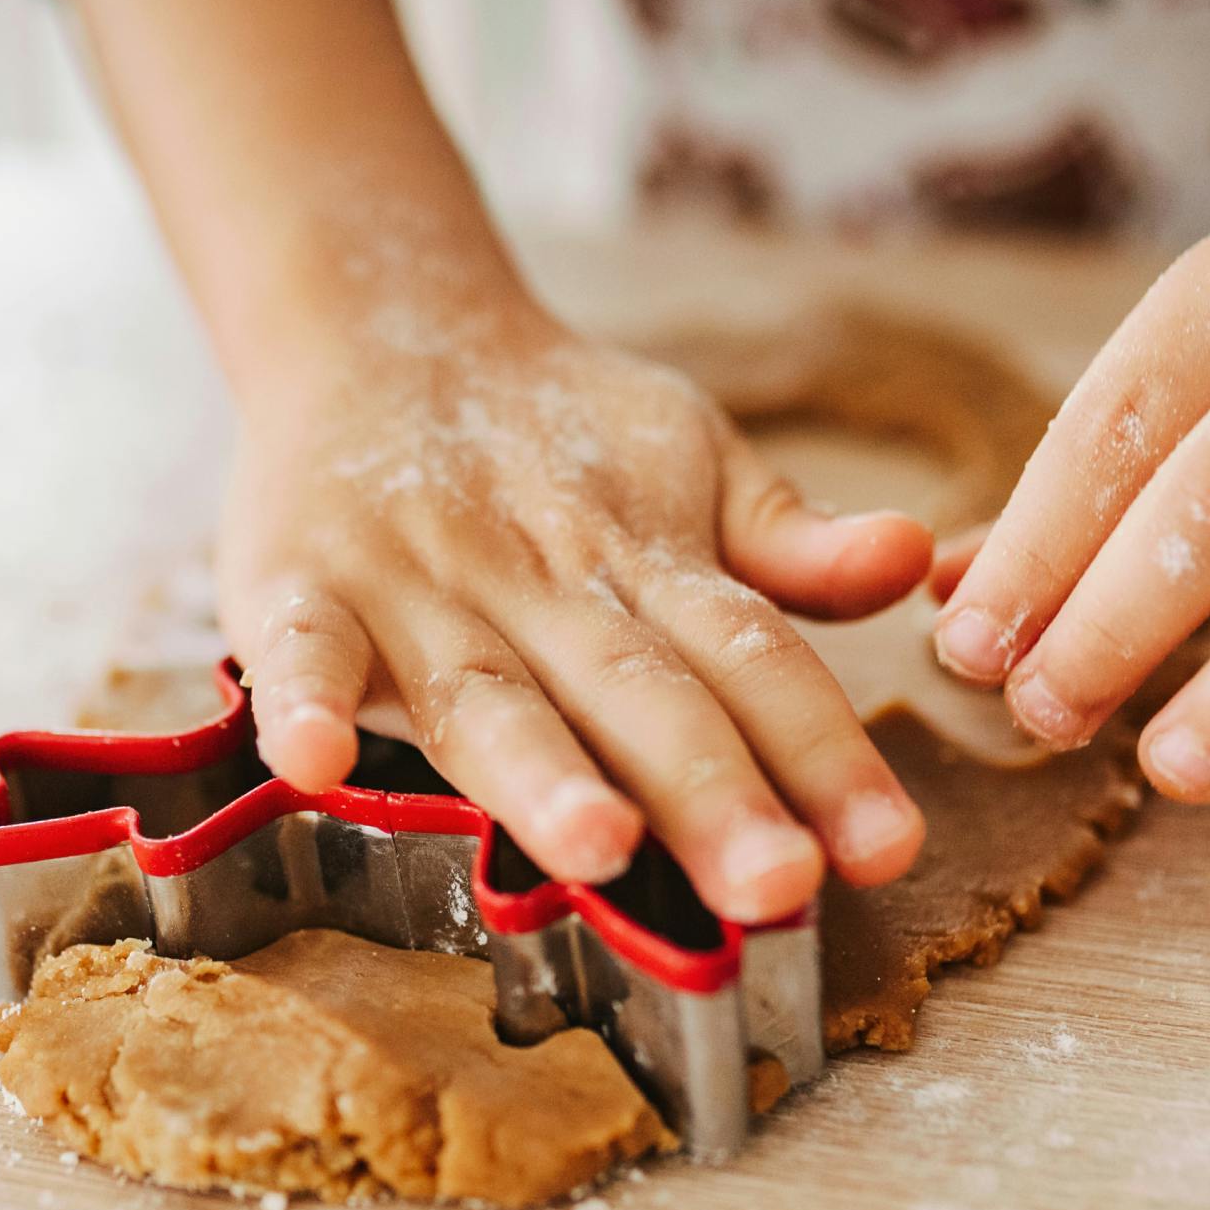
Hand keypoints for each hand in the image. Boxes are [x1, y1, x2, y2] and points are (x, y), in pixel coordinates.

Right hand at [217, 302, 933, 922]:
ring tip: (598, 844)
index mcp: (649, 567)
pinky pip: (298, 647)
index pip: (752, 662)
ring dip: (540, 772)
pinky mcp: (301, 582)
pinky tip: (312, 761)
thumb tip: (911, 558)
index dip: (821, 754)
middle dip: (709, 791)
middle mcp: (543, 586)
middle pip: (636, 696)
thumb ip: (790, 543)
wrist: (386, 326)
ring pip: (489, 695)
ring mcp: (417, 588)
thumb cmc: (562, 441)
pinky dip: (300, 700)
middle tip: (780, 883)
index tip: (885, 848)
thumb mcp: (693, 467)